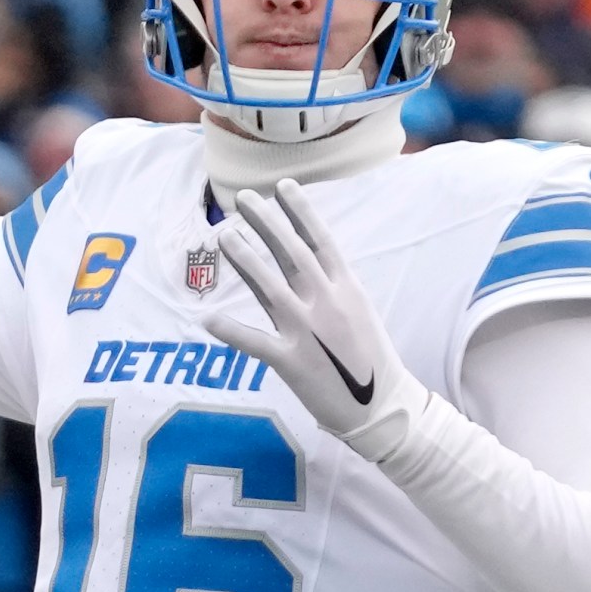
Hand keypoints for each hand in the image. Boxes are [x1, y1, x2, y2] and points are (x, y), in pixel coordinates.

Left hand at [200, 179, 426, 459]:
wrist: (382, 405)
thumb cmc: (368, 356)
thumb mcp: (358, 309)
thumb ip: (332, 284)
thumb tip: (308, 257)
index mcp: (346, 288)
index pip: (321, 241)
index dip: (301, 212)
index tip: (283, 186)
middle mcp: (327, 303)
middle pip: (293, 254)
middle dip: (268, 223)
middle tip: (244, 198)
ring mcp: (308, 331)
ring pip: (271, 288)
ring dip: (247, 260)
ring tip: (225, 235)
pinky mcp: (292, 362)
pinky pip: (256, 343)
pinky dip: (232, 332)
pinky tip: (208, 319)